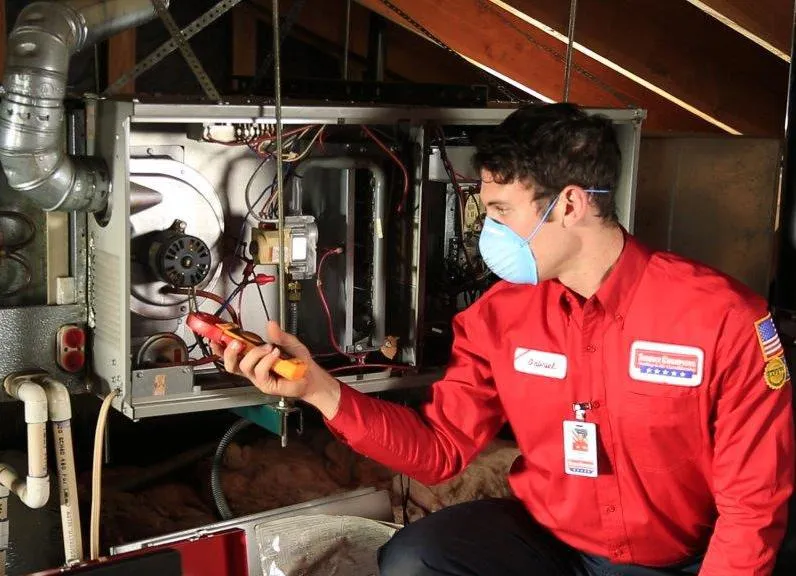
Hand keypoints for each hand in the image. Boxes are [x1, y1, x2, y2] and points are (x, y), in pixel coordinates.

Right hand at [211, 321, 341, 416]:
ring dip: (254, 354)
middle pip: (230, 363)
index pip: (232, 353)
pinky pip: (259, 372)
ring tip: (269, 348)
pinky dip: (266, 361)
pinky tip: (275, 355)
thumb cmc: (299, 362)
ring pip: (243, 367)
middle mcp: (253, 367)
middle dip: (229, 352)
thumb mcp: (289, 342)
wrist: (311, 376)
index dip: (220, 346)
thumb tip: (270, 324)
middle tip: (236, 342)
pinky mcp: (265, 385)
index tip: (216, 336)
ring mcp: (258, 377)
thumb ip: (279, 334)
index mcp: (254, 356)